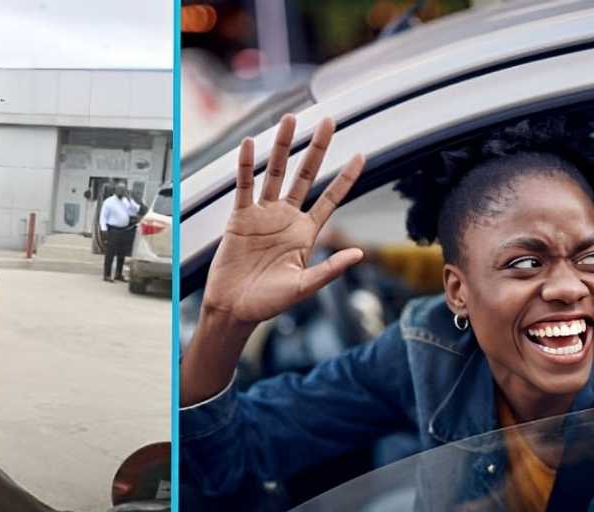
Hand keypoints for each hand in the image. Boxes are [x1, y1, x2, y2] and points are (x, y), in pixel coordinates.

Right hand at [202, 114, 365, 325]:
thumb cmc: (268, 303)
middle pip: (305, 175)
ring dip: (282, 146)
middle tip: (328, 121)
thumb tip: (359, 254)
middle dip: (317, 148)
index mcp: (305, 233)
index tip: (360, 155)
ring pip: (275, 173)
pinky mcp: (240, 217)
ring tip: (289, 120)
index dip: (345, 178)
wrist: (234, 309)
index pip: (330, 198)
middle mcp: (286, 218)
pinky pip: (244, 186)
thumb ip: (331, 269)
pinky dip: (247, 165)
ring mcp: (263, 215)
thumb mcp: (304, 287)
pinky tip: (252, 144)